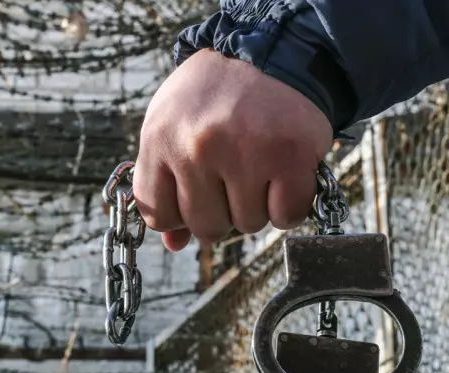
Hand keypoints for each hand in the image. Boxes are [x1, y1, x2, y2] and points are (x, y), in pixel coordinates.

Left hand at [133, 48, 333, 251]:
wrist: (273, 52)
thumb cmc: (217, 94)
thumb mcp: (173, 126)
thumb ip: (165, 183)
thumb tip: (173, 244)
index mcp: (162, 139)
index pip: (159, 215)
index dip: (179, 215)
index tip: (195, 196)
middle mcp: (198, 146)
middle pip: (205, 227)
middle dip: (222, 211)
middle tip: (233, 176)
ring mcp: (245, 152)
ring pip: (247, 224)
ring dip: (257, 206)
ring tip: (258, 167)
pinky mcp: (290, 156)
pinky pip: (286, 216)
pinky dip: (289, 206)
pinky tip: (283, 177)